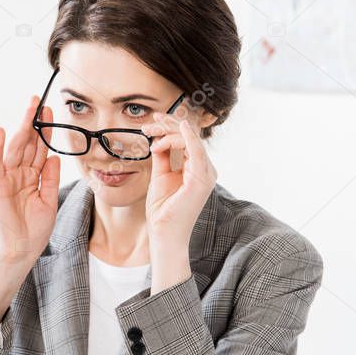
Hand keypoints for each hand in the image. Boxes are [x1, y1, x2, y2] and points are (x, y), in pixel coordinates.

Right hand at [0, 95, 60, 264]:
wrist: (21, 251)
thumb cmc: (34, 230)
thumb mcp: (49, 201)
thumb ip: (51, 179)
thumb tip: (54, 157)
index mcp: (33, 177)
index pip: (40, 149)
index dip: (46, 132)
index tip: (51, 113)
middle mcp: (20, 174)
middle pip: (28, 143)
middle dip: (33, 122)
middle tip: (39, 101)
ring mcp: (8, 179)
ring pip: (15, 148)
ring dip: (21, 127)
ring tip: (29, 109)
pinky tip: (2, 132)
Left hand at [141, 112, 216, 246]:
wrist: (164, 233)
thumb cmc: (163, 210)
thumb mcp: (160, 176)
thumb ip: (162, 157)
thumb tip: (158, 139)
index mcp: (196, 169)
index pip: (186, 141)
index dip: (170, 127)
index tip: (151, 123)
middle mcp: (205, 170)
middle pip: (189, 138)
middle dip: (168, 125)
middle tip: (150, 121)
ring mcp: (205, 175)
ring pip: (190, 140)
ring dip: (169, 131)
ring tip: (151, 132)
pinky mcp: (200, 179)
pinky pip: (196, 152)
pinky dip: (188, 137)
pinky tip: (181, 126)